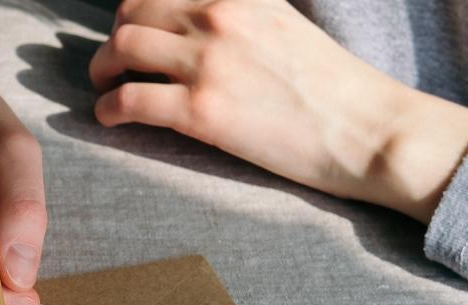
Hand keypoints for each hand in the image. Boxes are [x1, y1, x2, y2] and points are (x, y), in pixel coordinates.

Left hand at [89, 0, 467, 222]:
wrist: (366, 130)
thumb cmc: (330, 86)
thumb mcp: (280, 22)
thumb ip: (237, 14)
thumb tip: (195, 23)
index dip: (136, 8)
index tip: (132, 26)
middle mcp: (218, 15)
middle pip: (132, 13)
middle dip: (115, 37)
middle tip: (113, 62)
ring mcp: (207, 62)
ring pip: (121, 49)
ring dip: (102, 69)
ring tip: (105, 86)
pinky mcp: (201, 112)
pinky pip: (128, 100)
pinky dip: (108, 108)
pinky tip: (110, 118)